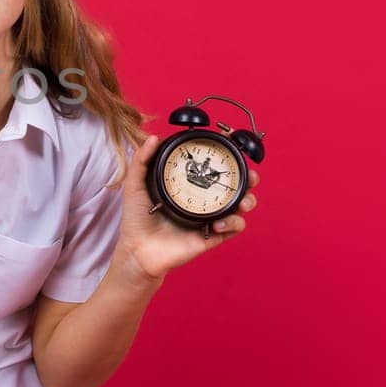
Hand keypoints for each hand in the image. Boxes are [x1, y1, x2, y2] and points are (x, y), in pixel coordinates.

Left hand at [116, 134, 259, 280]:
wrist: (138, 249)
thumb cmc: (137, 218)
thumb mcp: (136, 184)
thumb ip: (142, 160)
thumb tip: (154, 137)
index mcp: (189, 184)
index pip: (213, 166)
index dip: (228, 154)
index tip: (232, 140)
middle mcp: (203, 199)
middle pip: (236, 184)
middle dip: (249, 176)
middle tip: (249, 174)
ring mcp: (210, 217)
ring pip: (241, 205)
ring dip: (248, 200)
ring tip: (242, 201)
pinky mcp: (213, 235)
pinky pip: (234, 227)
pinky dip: (233, 223)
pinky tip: (218, 223)